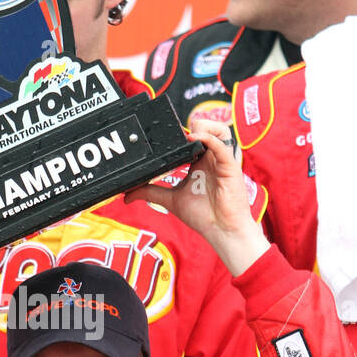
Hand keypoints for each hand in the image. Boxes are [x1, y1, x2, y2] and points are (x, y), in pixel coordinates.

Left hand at [125, 118, 268, 275]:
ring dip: (204, 126)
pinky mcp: (230, 166)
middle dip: (192, 125)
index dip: (180, 132)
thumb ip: (149, 192)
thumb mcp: (170, 200)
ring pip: (220, 129)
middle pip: (207, 128)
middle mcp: (211, 158)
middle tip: (176, 136)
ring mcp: (221, 161)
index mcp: (199, 162)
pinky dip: (209, 138)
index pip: (193, 136)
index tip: (164, 137)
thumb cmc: (202, 215)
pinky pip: (222, 145)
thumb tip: (126, 196)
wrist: (220, 231)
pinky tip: (195, 138)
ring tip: (189, 134)